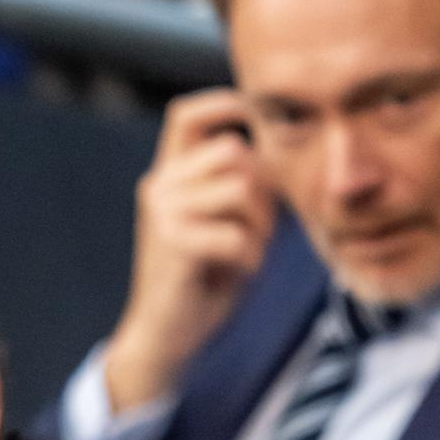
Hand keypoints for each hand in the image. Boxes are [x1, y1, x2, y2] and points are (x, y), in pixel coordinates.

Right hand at [105, 90, 275, 412]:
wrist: (167, 335)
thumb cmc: (204, 279)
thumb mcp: (223, 223)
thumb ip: (241, 186)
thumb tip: (280, 154)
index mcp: (169, 175)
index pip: (187, 115)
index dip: (224, 104)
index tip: (256, 117)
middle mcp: (159, 185)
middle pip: (234, 152)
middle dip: (264, 189)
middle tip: (262, 230)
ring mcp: (162, 212)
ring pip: (240, 189)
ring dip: (262, 225)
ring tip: (251, 251)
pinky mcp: (173, 244)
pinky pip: (237, 234)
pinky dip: (252, 257)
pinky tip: (240, 272)